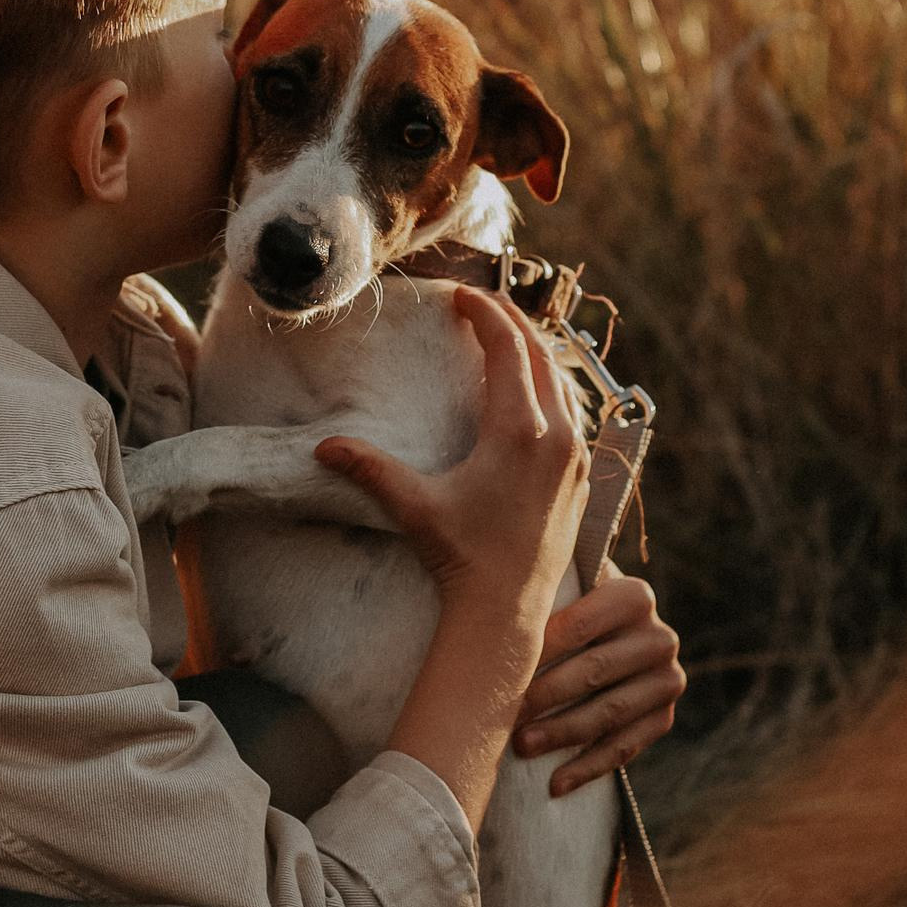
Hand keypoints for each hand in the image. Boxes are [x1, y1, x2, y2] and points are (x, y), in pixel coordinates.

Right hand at [314, 289, 587, 653]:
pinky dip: (552, 388)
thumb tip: (323, 446)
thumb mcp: (414, 506)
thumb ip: (370, 469)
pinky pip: (573, 413)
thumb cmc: (462, 557)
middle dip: (511, 323)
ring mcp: (576, 457)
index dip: (485, 315)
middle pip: (541, 355)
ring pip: (563, 383)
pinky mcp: (582, 477)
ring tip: (507, 338)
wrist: (507, 609)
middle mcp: (557, 437)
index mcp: (519, 431)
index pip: (508, 349)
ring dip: (535, 353)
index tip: (463, 296)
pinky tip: (534, 391)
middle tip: (481, 303)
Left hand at [513, 572, 684, 797]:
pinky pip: (624, 748)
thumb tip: (484, 605)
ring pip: (609, 713)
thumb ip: (536, 590)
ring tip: (522, 746)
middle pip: (595, 671)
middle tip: (503, 714)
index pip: (579, 626)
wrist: (610, 637)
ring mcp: (667, 681)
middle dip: (545, 695)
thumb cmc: (566, 611)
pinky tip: (555, 784)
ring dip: (562, 733)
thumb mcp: (561, 591)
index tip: (495, 669)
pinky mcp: (663, 719)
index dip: (536, 649)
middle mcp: (660, 638)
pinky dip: (587, 768)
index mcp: (635, 597)